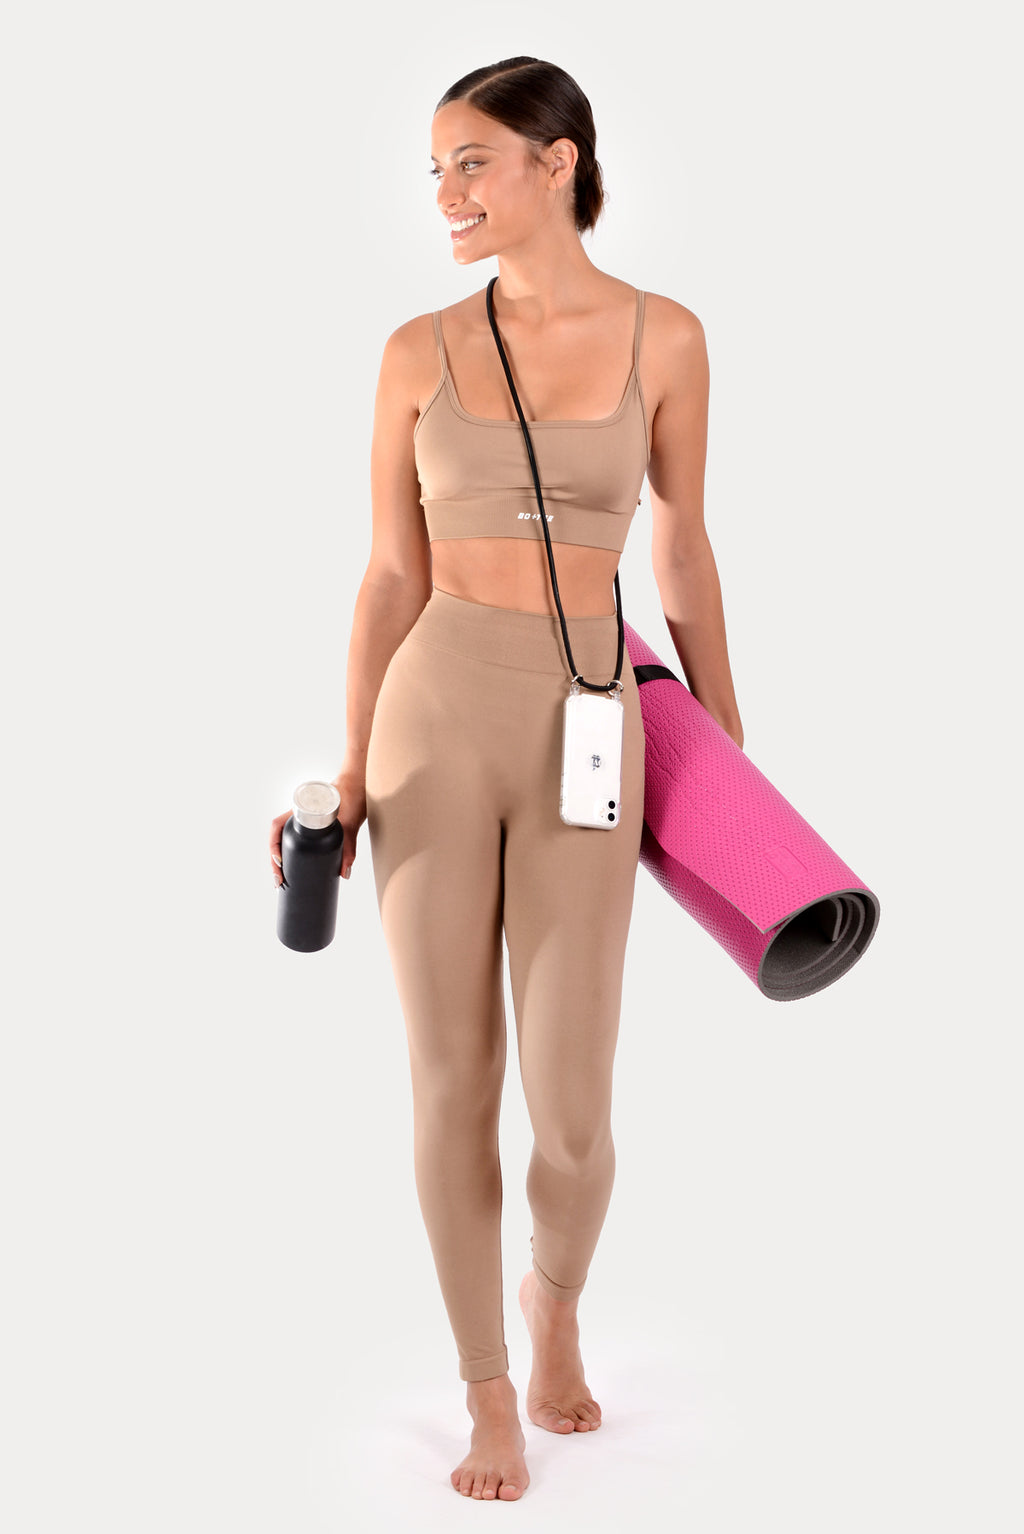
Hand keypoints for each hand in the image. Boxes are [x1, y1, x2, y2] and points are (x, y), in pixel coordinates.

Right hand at [268, 772, 366, 889]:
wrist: (359, 787)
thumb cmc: (352, 796)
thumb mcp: (351, 823)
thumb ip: (349, 847)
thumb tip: (344, 873)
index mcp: (300, 811)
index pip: (277, 826)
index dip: (273, 845)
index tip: (279, 862)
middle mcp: (298, 817)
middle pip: (278, 838)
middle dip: (275, 861)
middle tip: (279, 881)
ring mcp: (305, 823)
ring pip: (286, 841)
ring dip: (282, 860)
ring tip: (281, 881)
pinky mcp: (315, 829)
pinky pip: (299, 842)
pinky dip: (294, 856)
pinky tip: (295, 870)